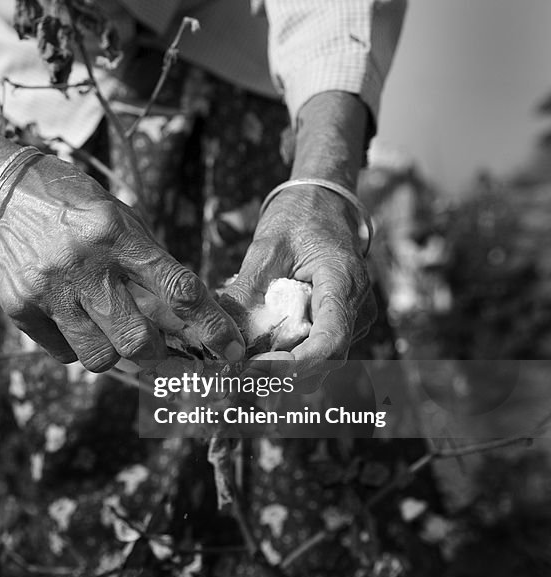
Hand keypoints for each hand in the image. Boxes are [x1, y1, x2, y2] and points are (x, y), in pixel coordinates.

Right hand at [0, 106, 244, 371]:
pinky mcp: (20, 308)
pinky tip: (70, 315)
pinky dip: (76, 344)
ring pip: (100, 359)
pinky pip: (64, 352)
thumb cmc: (68, 201)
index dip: (212, 327)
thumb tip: (189, 311)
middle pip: (137, 341)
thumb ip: (148, 260)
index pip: (177, 289)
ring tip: (106, 327)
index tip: (232, 351)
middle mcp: (83, 266)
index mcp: (115, 234)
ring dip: (114, 350)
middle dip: (156, 351)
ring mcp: (48, 291)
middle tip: (155, 343)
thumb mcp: (117, 215)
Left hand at [223, 184, 373, 383]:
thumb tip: (219, 328)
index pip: (331, 341)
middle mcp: (358, 305)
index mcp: (343, 282)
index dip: (296, 364)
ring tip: (246, 363)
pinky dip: (293, 355)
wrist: (324, 203)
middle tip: (240, 372)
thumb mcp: (265, 248)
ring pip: (324, 360)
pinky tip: (263, 351)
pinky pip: (321, 348)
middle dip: (286, 373)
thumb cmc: (298, 218)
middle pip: (328, 361)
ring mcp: (355, 316)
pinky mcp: (345, 321)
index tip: (257, 367)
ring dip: (288, 369)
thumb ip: (246, 289)